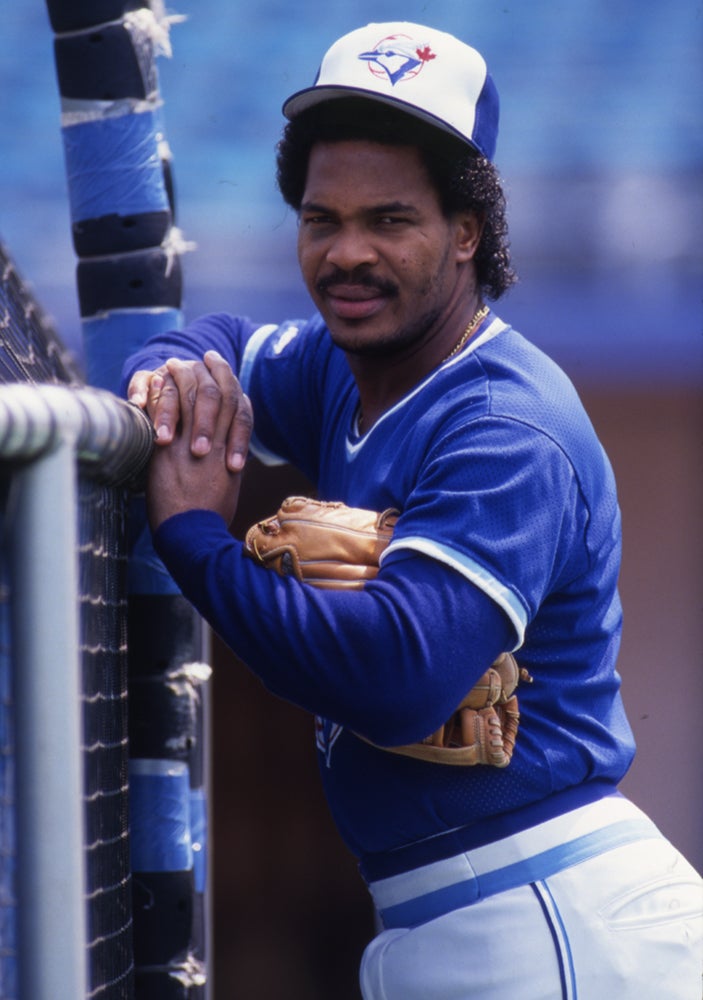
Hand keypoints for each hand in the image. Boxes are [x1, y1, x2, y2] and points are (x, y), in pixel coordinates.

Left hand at [145, 354, 252, 530]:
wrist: (193, 536)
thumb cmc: (210, 519)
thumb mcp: (228, 488)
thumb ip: (226, 467)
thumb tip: (227, 462)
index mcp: (232, 450)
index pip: (237, 404)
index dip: (230, 381)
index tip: (222, 365)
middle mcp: (217, 442)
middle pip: (219, 394)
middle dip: (213, 370)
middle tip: (206, 355)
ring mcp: (193, 444)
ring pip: (193, 399)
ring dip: (183, 377)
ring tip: (175, 362)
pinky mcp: (169, 451)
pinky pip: (167, 413)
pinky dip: (161, 395)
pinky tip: (154, 383)